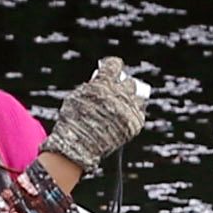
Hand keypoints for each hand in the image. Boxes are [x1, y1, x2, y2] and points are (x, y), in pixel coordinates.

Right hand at [37, 57, 147, 187]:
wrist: (79, 146)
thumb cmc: (73, 121)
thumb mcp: (77, 97)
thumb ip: (91, 86)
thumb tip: (100, 78)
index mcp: (103, 84)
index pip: (114, 65)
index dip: (112, 66)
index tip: (112, 68)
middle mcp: (118, 94)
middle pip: (128, 82)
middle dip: (122, 86)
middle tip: (116, 92)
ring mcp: (128, 109)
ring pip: (137, 96)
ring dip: (131, 98)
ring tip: (122, 104)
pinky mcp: (135, 123)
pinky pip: (139, 112)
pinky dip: (132, 113)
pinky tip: (123, 117)